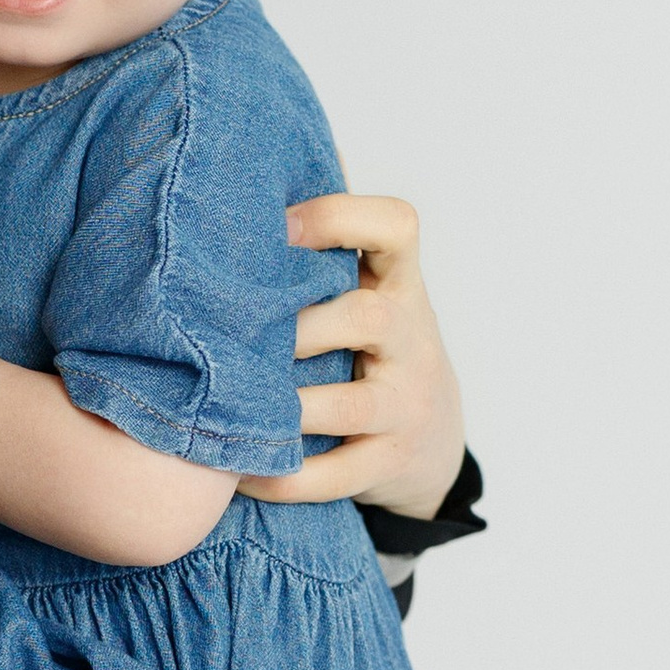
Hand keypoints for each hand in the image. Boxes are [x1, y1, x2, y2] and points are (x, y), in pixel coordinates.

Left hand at [236, 193, 465, 520]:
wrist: (433, 443)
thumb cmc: (374, 355)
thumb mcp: (369, 298)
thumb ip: (324, 260)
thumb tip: (242, 192)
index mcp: (401, 288)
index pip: (397, 227)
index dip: (337, 219)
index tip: (276, 228)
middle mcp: (413, 341)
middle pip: (370, 318)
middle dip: (302, 328)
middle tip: (244, 339)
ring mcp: (408, 405)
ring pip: (351, 405)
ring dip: (287, 409)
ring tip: (237, 410)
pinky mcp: (392, 463)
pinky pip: (336, 475)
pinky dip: (284, 478)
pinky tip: (242, 472)